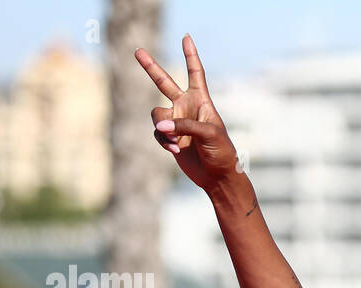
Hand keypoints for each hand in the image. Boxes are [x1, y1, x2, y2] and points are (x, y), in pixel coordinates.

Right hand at [135, 34, 240, 192]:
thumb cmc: (221, 152)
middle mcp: (186, 107)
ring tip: (177, 141)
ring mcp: (176, 122)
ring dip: (164, 128)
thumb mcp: (209, 134)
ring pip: (156, 115)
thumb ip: (183, 125)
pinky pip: (157, 133)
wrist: (217, 176)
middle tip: (138, 51)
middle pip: (164, 83)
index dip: (191, 55)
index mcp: (201, 101)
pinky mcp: (169, 137)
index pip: (195, 73)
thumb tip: (159, 126)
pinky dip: (164, 141)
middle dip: (151, 68)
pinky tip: (176, 150)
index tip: (186, 37)